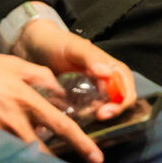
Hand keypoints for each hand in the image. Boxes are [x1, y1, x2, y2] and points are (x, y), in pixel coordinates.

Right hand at [0, 36, 113, 162]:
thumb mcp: (14, 63)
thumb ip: (40, 75)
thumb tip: (59, 91)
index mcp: (26, 98)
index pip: (61, 125)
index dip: (81, 143)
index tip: (97, 157)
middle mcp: (14, 118)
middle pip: (43, 151)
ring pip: (22, 154)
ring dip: (34, 162)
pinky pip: (1, 152)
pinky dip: (11, 156)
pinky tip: (15, 159)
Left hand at [18, 23, 134, 122]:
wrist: (35, 48)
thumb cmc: (57, 43)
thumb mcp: (74, 47)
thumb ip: (91, 57)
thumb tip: (107, 72)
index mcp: (111, 69)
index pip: (126, 90)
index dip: (120, 103)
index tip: (104, 112)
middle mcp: (106, 83)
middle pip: (118, 105)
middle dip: (110, 113)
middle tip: (94, 117)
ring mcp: (92, 94)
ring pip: (103, 111)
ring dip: (96, 118)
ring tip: (80, 117)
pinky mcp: (78, 102)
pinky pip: (86, 114)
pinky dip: (83, 119)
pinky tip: (72, 119)